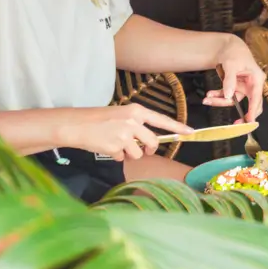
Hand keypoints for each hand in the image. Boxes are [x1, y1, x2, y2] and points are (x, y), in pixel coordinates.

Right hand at [67, 104, 192, 161]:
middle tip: (142, 149)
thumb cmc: (99, 120)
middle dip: (148, 149)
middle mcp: (133, 121)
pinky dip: (117, 156)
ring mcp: (125, 135)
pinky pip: (123, 158)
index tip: (191, 132)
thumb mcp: (121, 115)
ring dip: (129, 154)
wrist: (76, 125)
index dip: (177, 127)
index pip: (162, 120)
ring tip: (117, 145)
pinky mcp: (116, 147)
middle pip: (152, 142)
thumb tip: (149, 141)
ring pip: (138, 153)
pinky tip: (107, 147)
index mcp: (136, 111)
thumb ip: (137, 125)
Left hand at [204, 35, 265, 122]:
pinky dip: (217, 96)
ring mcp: (244, 87)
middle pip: (250, 104)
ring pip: (234, 101)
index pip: (257, 98)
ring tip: (207, 99)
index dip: (253, 112)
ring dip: (219, 101)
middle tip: (234, 124)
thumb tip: (229, 96)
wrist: (227, 47)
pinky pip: (227, 96)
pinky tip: (209, 94)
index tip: (249, 123)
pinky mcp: (236, 87)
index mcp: (257, 79)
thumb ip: (230, 81)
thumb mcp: (231, 65)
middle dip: (240, 113)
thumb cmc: (234, 53)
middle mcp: (253, 85)